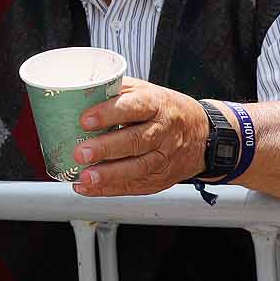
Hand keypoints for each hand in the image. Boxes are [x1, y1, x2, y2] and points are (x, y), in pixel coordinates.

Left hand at [70, 77, 206, 195]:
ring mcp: (164, 157)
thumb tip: (77, 91)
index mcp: (156, 104)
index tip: (85, 120)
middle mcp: (162, 131)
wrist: (202, 134)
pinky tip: (86, 188)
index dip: (109, 113)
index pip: (134, 107)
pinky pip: (134, 185)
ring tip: (84, 177)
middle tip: (81, 153)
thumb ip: (115, 91)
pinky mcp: (160, 178)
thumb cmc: (163, 109)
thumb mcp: (145, 91)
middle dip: (106, 148)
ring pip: (138, 167)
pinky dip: (109, 189)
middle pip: (135, 140)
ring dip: (109, 175)